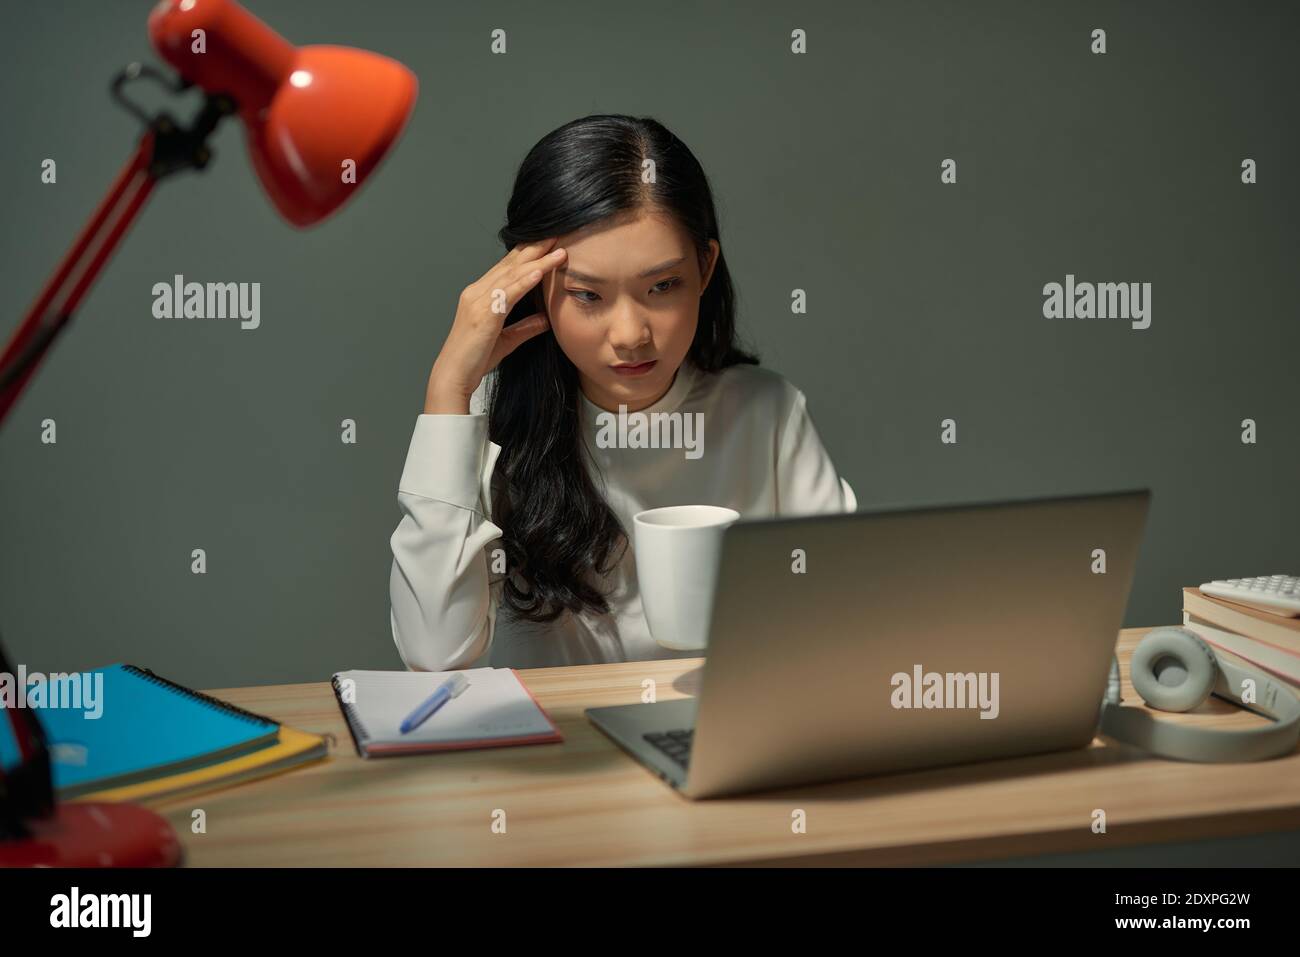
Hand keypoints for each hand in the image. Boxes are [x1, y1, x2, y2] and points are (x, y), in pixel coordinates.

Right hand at [424, 238, 566, 412]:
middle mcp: (477, 292)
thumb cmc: (475, 359)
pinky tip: (539, 271)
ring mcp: (478, 300)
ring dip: (537, 260)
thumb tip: (546, 319)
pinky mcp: (483, 314)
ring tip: (558, 249)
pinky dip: (524, 281)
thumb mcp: (507, 340)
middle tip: (556, 233)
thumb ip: (526, 327)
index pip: (507, 268)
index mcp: (480, 295)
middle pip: (510, 264)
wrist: (454, 375)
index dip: (528, 254)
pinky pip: (507, 293)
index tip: (548, 243)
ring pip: (512, 274)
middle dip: (534, 247)